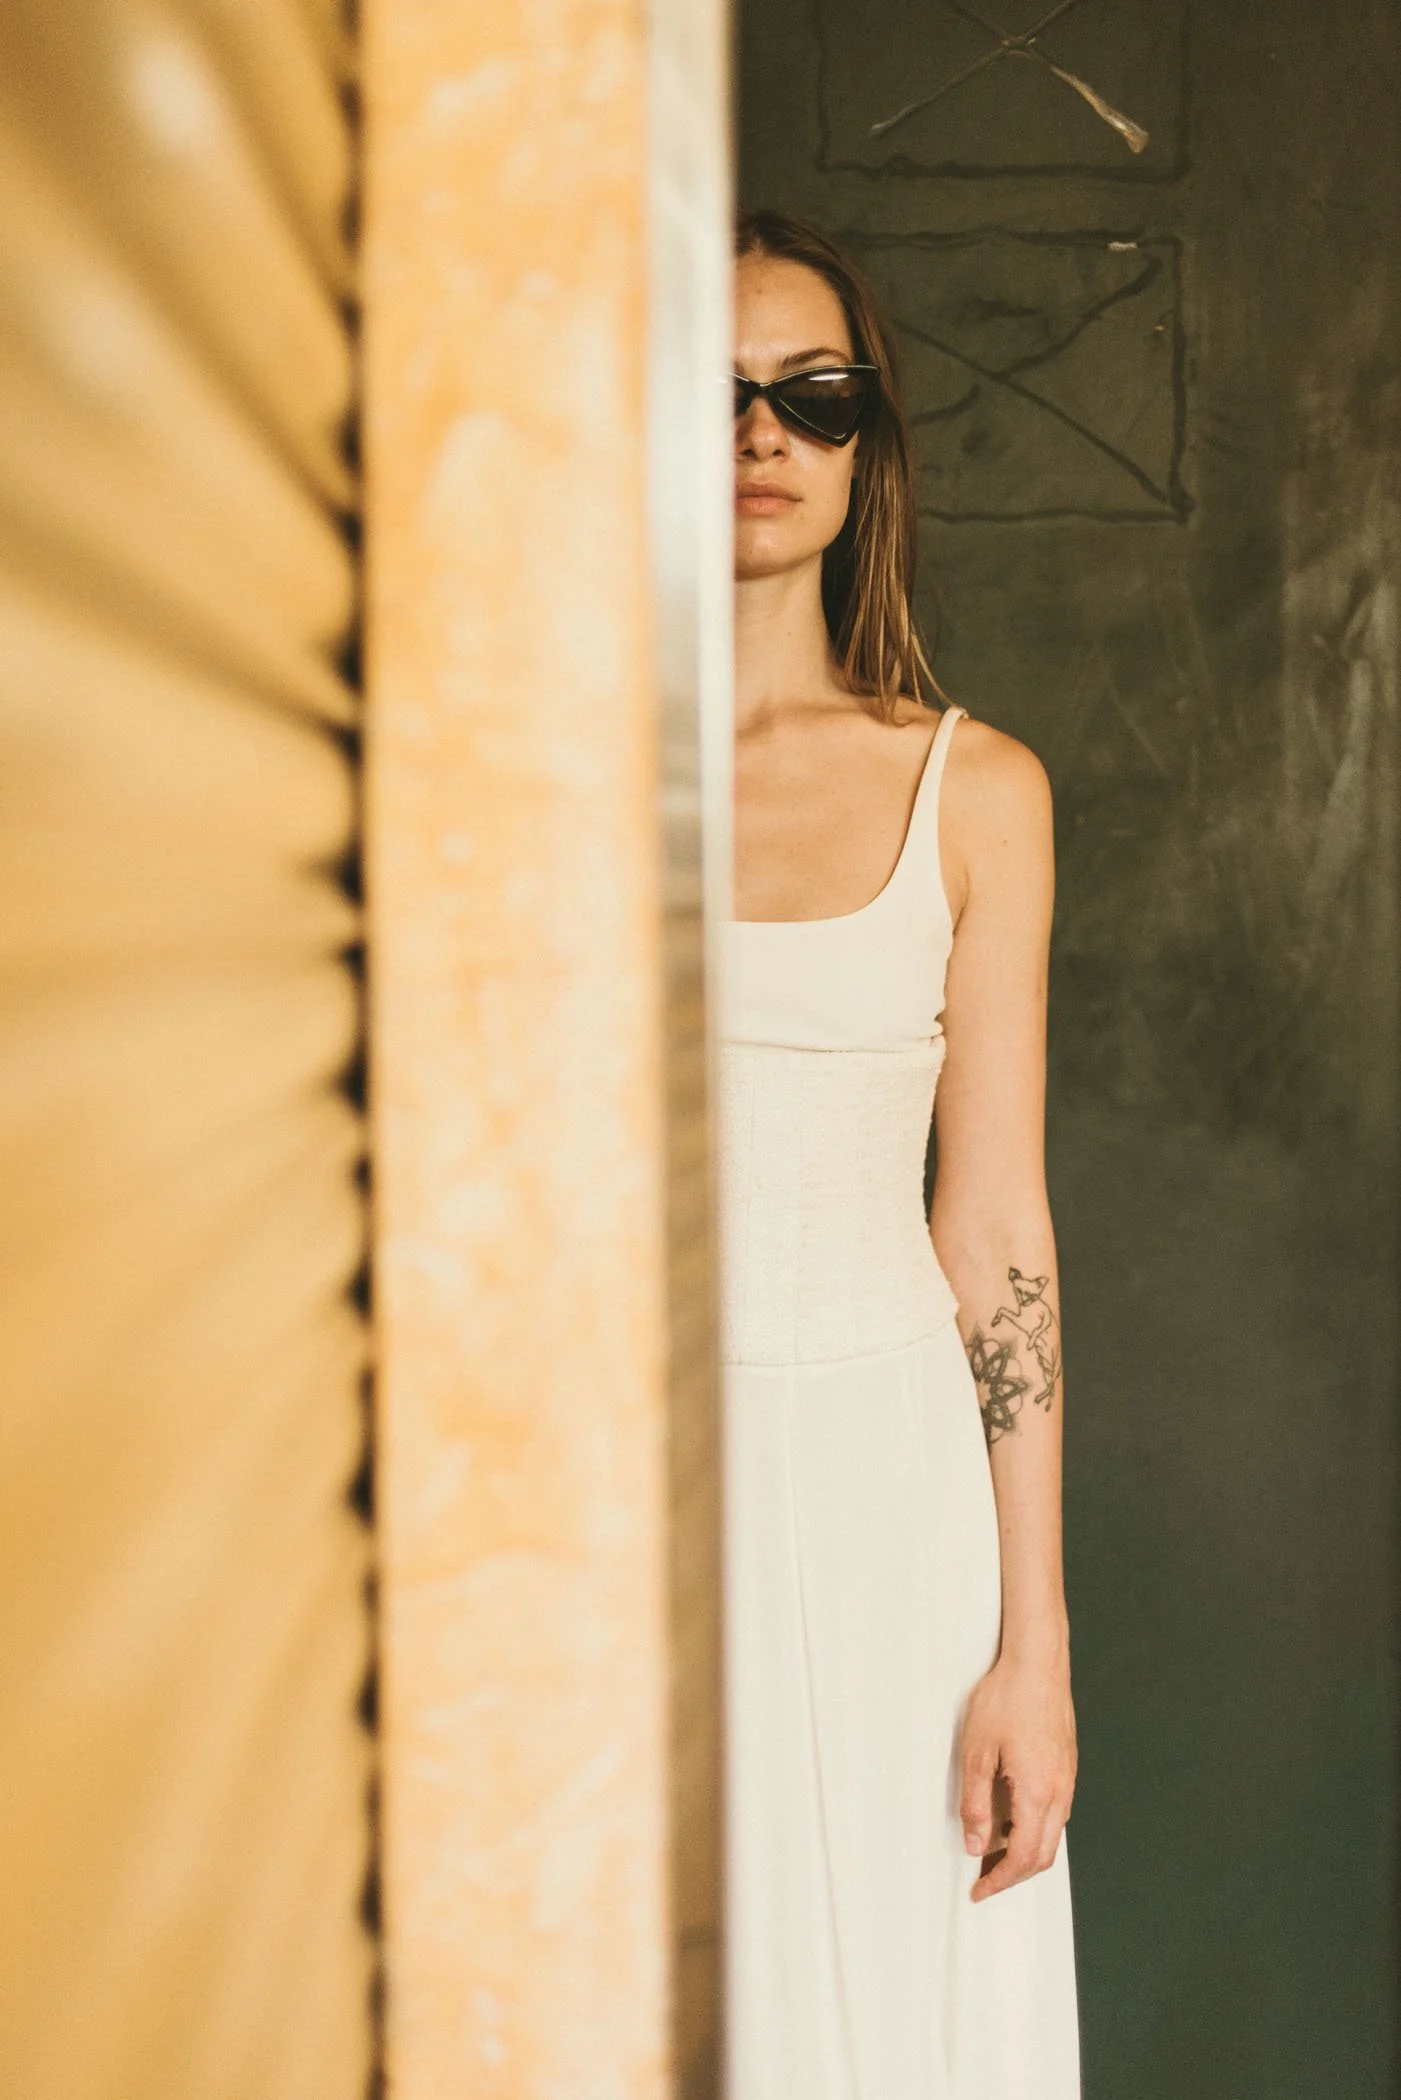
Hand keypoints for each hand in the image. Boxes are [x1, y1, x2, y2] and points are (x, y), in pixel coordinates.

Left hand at [959, 1650, 1076, 1901]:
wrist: (1037, 1663)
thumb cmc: (1005, 1700)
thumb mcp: (977, 1753)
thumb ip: (976, 1804)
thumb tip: (976, 1846)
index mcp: (1038, 1793)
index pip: (1023, 1857)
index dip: (1000, 1881)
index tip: (978, 1890)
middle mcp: (1060, 1792)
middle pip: (1043, 1856)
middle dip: (1013, 1875)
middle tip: (983, 1878)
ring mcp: (1067, 1779)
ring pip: (1052, 1835)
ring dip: (1024, 1851)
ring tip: (991, 1849)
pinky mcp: (1066, 1766)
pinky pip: (1055, 1813)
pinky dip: (1033, 1828)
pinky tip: (1010, 1816)